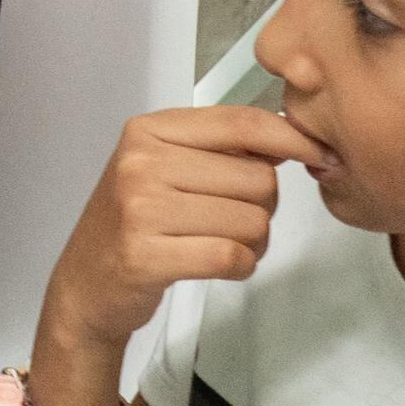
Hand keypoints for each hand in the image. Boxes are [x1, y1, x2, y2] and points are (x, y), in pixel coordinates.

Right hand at [36, 105, 333, 367]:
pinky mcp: (145, 256)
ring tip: (219, 244)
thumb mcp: (165, 167)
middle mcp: (141, 163)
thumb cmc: (136, 222)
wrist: (85, 282)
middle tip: (230, 222)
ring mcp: (140, 209)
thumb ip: (221, 148)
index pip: (242, 123)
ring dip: (253, 243)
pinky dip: (240, 266)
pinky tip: (218, 265)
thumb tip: (295, 139)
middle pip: (258, 178)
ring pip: (252, 221)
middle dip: (262, 207)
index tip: (319, 155)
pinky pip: (231, 256)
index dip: (292, 138)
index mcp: (148, 131)